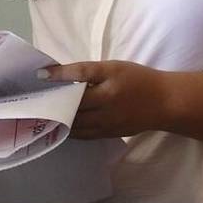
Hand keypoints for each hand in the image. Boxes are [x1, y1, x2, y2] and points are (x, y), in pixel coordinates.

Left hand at [42, 61, 170, 138]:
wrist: (164, 103)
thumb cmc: (138, 80)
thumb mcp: (114, 67)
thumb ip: (88, 71)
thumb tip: (60, 73)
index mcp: (106, 91)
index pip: (78, 82)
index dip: (58, 77)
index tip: (40, 75)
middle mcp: (104, 110)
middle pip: (72, 108)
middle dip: (54, 103)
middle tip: (38, 97)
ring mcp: (106, 126)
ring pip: (75, 126)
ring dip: (59, 119)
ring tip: (44, 112)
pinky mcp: (108, 134)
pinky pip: (83, 135)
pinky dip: (70, 129)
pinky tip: (60, 123)